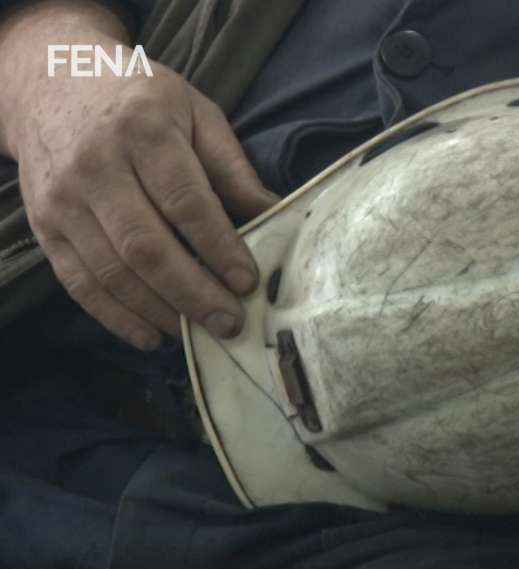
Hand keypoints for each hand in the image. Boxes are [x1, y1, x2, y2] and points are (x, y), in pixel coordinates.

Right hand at [1, 3, 275, 349]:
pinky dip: (116, 317)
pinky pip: (79, 283)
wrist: (51, 83)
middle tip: (230, 321)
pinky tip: (152, 335)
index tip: (248, 281)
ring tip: (200, 333)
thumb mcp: (196, 112)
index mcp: (143, 132)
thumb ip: (232, 167)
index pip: (185, 202)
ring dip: (159, 311)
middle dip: (193, 293)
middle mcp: (97, 167)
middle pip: (146, 246)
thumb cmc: (140, 99)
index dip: (219, 247)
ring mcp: (64, 201)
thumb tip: (275, 215)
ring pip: (112, 272)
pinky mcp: (45, 227)